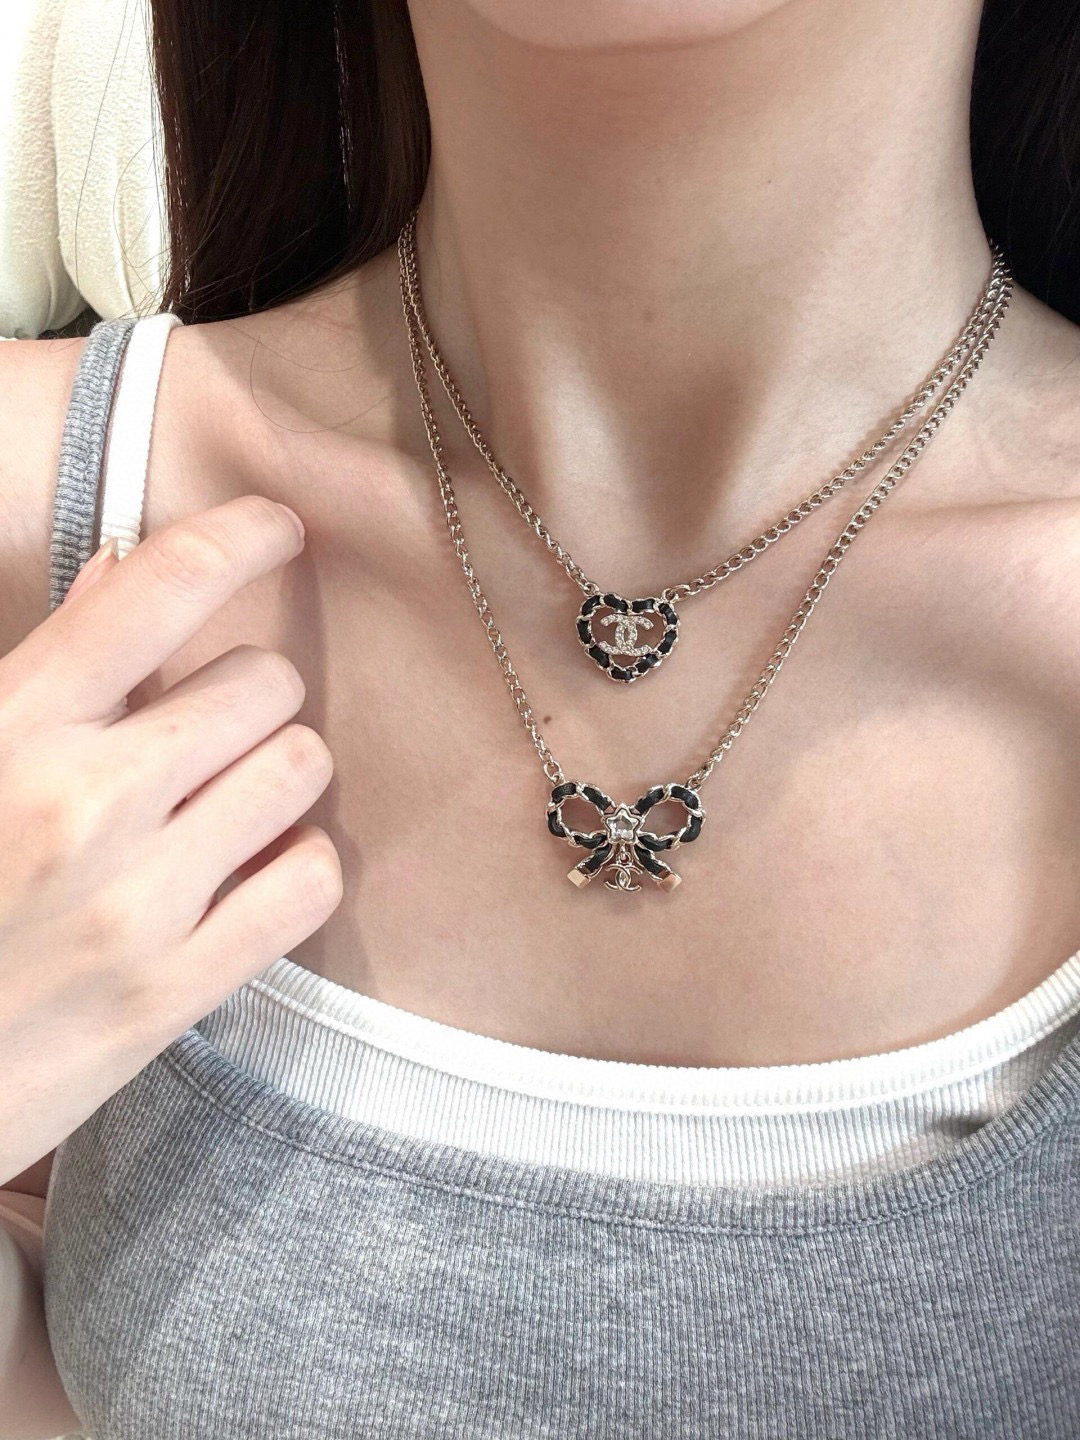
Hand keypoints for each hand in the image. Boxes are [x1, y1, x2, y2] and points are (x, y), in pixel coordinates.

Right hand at [0, 495, 341, 1183]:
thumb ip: (41, 669)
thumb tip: (122, 572)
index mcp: (10, 729)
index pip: (154, 590)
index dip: (237, 537)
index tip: (280, 525)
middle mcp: (81, 803)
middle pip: (260, 681)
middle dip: (248, 692)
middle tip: (209, 728)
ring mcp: (136, 903)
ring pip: (299, 769)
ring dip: (280, 772)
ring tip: (230, 801)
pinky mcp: (174, 993)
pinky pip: (310, 883)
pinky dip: (298, 866)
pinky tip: (254, 872)